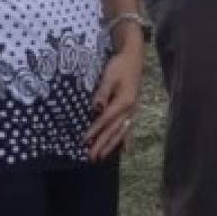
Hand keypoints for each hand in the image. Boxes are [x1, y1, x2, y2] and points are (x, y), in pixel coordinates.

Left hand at [86, 41, 143, 161]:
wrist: (133, 58)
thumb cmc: (120, 66)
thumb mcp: (109, 76)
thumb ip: (103, 93)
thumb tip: (96, 108)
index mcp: (124, 101)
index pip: (106, 119)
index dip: (94, 130)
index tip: (83, 141)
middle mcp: (130, 108)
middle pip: (114, 129)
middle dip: (102, 144)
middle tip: (91, 157)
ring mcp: (133, 110)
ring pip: (122, 131)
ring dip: (112, 144)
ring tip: (102, 156)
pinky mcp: (133, 108)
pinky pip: (130, 127)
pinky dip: (127, 139)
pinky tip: (126, 149)